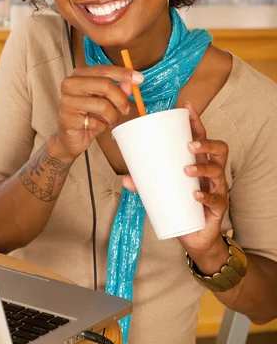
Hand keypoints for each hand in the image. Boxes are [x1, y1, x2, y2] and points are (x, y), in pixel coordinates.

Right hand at [54, 65, 143, 160]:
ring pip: (102, 105)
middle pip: (104, 85)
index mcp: (78, 75)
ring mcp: (66, 101)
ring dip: (112, 116)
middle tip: (126, 109)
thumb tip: (131, 81)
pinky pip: (95, 122)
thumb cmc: (88, 116)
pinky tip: (95, 127)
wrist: (70, 138)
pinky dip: (101, 127)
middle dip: (120, 99)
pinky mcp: (66, 119)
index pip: (104, 69)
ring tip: (110, 121)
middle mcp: (69, 85)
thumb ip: (117, 89)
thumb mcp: (105, 100)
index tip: (139, 78)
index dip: (123, 74)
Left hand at [123, 101, 229, 270]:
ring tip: (187, 170)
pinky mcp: (219, 207)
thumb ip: (145, 184)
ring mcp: (218, 189)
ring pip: (218, 171)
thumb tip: (124, 178)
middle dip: (206, 144)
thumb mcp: (163, 190)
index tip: (186, 108)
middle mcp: (212, 172)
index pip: (202, 136)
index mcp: (199, 162)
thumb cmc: (182, 205)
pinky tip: (195, 195)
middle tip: (189, 145)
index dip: (196, 122)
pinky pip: (216, 199)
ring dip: (203, 168)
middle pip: (219, 149)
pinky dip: (205, 196)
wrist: (196, 236)